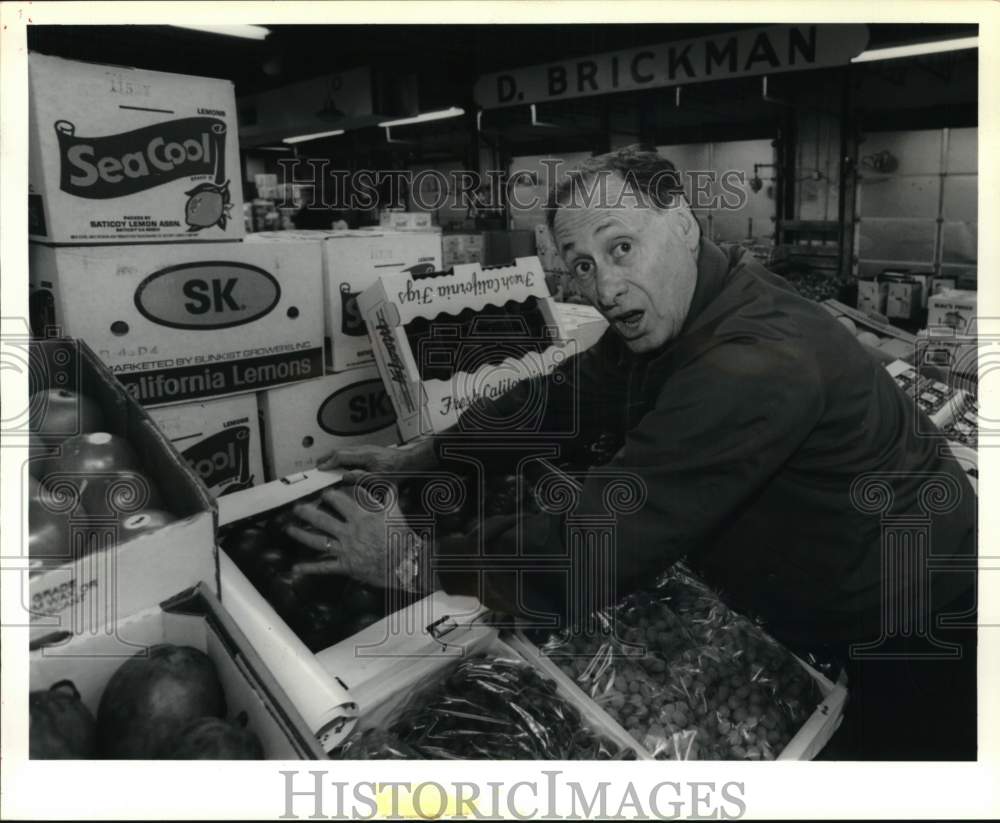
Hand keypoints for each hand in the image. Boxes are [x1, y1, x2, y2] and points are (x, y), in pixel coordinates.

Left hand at [283, 484, 421, 589]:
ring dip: (302, 535)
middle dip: (307, 512)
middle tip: (297, 508)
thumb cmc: (402, 538)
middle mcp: (349, 532)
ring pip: (318, 541)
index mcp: (361, 517)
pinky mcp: (346, 566)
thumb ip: (390, 498)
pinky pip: (325, 568)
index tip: (324, 493)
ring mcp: (346, 550)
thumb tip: (390, 484)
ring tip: (289, 529)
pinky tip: (296, 568)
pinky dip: (310, 569)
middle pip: (322, 520)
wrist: (405, 563)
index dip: (330, 496)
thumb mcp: (396, 514)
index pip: (341, 501)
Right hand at [317, 439, 436, 483]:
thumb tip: (344, 477)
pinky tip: (341, 464)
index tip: (320, 469)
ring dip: (333, 457)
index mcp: (364, 455)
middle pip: (340, 451)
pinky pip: (350, 452)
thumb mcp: (379, 480)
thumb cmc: (398, 471)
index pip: (340, 456)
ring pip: (345, 450)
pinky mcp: (369, 452)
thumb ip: (360, 478)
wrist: (410, 462)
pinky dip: (341, 457)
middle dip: (327, 457)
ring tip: (326, 464)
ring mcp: (366, 449)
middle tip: (318, 466)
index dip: (328, 463)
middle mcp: (364, 449)